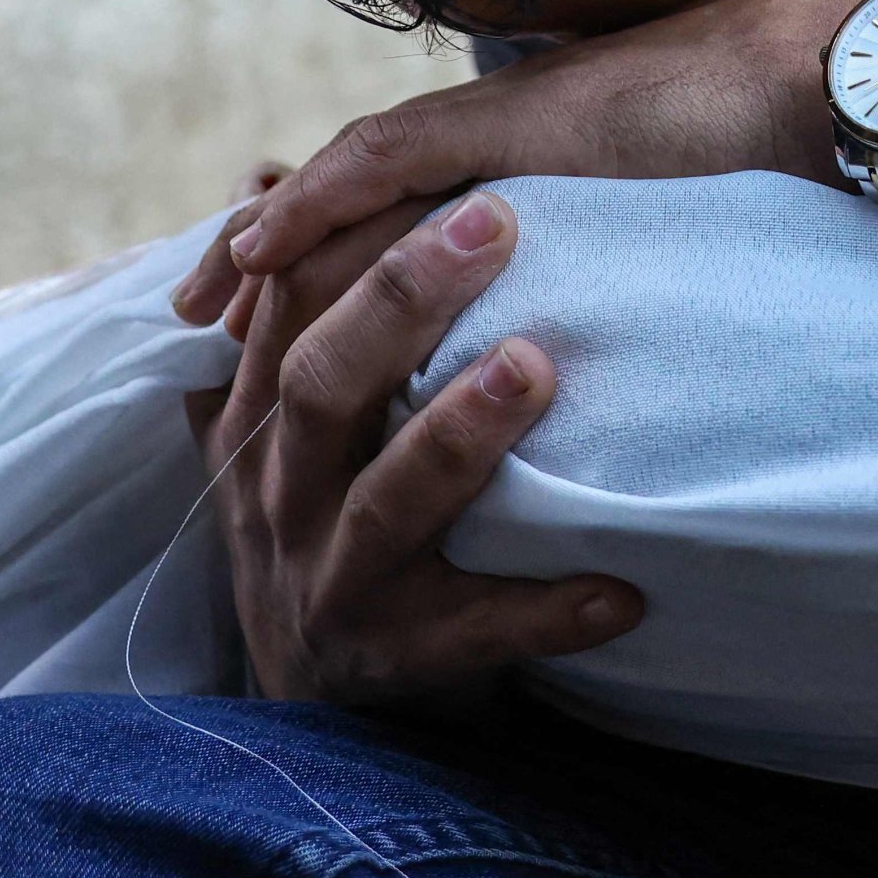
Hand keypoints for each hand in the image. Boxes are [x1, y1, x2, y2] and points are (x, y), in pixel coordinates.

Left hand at [173, 0, 877, 328]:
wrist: (840, 88)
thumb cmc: (795, 159)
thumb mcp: (693, 241)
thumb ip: (642, 274)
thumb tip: (643, 338)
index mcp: (546, 158)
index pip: (411, 203)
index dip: (337, 251)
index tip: (275, 303)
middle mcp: (512, 130)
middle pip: (360, 191)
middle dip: (277, 253)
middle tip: (194, 308)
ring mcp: (512, 118)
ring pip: (356, 179)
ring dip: (274, 236)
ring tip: (203, 297)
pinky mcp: (521, 121)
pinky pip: (392, 159)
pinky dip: (319, 199)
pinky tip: (262, 244)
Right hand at [192, 188, 640, 705]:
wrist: (307, 700)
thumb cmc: (320, 518)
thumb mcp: (278, 421)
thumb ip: (283, 308)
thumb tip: (271, 177)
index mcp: (255, 420)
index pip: (287, 306)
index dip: (354, 238)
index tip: (457, 184)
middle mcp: (278, 493)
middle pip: (321, 381)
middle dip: (401, 301)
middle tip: (496, 225)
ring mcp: (329, 581)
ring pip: (387, 501)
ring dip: (459, 432)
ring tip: (534, 366)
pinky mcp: (390, 660)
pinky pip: (471, 634)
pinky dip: (542, 612)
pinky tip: (621, 589)